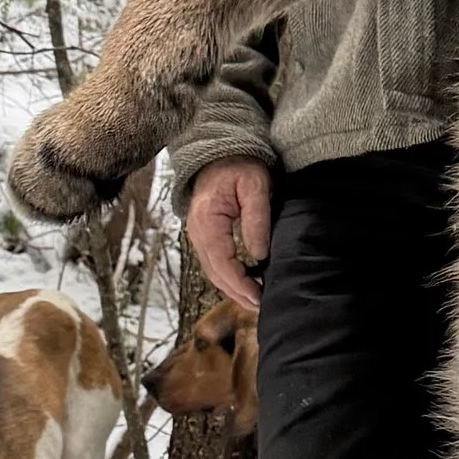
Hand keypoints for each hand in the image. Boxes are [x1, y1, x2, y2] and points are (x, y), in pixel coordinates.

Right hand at [186, 157, 274, 310]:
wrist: (220, 152)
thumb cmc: (239, 165)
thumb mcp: (255, 186)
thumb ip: (256, 220)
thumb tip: (259, 254)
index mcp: (207, 221)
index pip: (222, 263)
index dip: (240, 284)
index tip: (259, 297)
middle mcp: (197, 232)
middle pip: (215, 273)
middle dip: (237, 293)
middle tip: (261, 306)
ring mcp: (198, 235)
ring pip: (213, 271)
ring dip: (233, 288)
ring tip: (255, 301)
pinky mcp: (205, 235)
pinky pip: (215, 262)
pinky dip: (229, 277)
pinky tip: (246, 284)